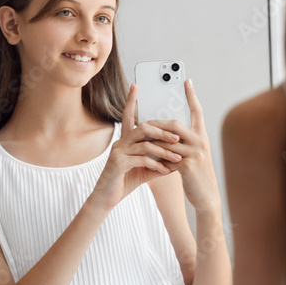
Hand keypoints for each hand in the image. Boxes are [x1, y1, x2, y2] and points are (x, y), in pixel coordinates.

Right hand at [88, 83, 182, 211]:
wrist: (107, 198)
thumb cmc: (125, 181)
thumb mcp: (145, 169)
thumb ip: (158, 161)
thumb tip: (175, 158)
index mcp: (126, 140)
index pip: (128, 115)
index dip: (131, 101)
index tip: (135, 86)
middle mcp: (121, 142)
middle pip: (144, 127)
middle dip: (163, 131)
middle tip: (178, 137)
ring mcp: (118, 152)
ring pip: (145, 143)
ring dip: (164, 150)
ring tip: (177, 158)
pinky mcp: (118, 163)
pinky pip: (141, 160)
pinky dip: (156, 164)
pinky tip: (166, 171)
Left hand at [145, 78, 220, 212]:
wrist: (207, 197)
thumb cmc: (197, 176)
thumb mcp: (192, 155)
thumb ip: (182, 143)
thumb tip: (163, 133)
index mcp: (202, 137)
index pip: (197, 111)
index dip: (192, 95)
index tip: (187, 81)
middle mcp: (201, 142)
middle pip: (175, 124)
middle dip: (157, 123)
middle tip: (144, 123)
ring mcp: (195, 153)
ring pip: (168, 139)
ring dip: (152, 140)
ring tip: (140, 139)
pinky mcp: (188, 165)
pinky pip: (166, 156)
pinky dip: (156, 157)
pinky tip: (148, 159)